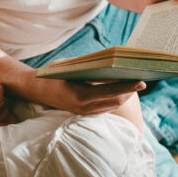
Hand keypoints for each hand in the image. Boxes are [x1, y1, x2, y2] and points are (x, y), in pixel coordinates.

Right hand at [31, 76, 145, 115]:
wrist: (35, 89)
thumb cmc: (53, 74)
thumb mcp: (72, 67)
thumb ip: (92, 67)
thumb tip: (115, 64)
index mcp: (81, 95)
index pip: (112, 92)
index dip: (129, 87)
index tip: (142, 80)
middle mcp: (84, 108)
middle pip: (116, 102)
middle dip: (130, 92)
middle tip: (142, 79)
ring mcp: (84, 113)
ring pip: (112, 106)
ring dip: (124, 96)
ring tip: (135, 83)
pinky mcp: (84, 113)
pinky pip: (105, 108)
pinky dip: (115, 99)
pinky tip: (122, 90)